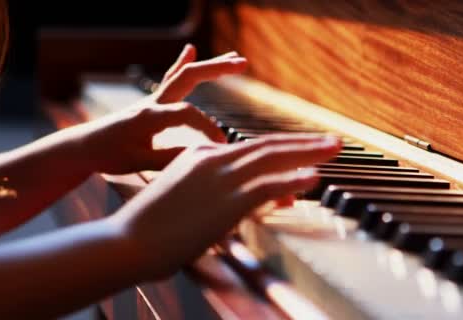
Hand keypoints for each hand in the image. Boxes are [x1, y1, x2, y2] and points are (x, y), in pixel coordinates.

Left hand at [76, 45, 246, 173]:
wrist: (84, 146)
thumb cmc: (108, 155)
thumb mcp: (137, 162)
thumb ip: (168, 159)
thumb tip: (201, 156)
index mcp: (149, 116)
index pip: (187, 113)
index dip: (208, 127)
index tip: (221, 145)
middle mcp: (152, 101)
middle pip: (188, 77)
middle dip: (217, 69)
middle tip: (243, 63)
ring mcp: (153, 99)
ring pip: (184, 75)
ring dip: (210, 65)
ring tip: (234, 58)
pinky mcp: (153, 102)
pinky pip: (172, 78)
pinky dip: (183, 64)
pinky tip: (191, 50)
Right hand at [113, 134, 341, 278]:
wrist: (127, 242)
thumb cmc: (152, 228)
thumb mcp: (185, 201)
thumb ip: (216, 196)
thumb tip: (246, 203)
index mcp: (202, 157)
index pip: (253, 148)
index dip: (284, 147)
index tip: (307, 149)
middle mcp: (213, 160)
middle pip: (269, 145)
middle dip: (306, 142)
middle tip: (335, 141)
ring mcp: (220, 178)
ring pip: (273, 158)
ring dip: (309, 152)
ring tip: (335, 149)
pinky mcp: (224, 201)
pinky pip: (267, 185)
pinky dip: (293, 180)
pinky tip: (314, 177)